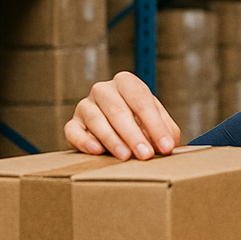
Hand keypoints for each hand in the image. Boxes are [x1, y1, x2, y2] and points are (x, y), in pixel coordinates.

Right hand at [65, 72, 181, 159]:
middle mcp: (103, 90)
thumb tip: (167, 146)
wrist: (123, 129)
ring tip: (126, 156)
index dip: (155, 125)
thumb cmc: (143, 123)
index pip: (141, 101)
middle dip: (133, 135)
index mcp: (126, 83)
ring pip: (96, 120)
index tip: (166, 146)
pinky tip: (97, 151)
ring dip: (112, 140)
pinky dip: (84, 141)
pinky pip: (73, 131)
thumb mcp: (159, 123)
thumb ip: (166, 131)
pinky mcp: (74, 123)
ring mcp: (85, 106)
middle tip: (145, 154)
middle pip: (117, 110)